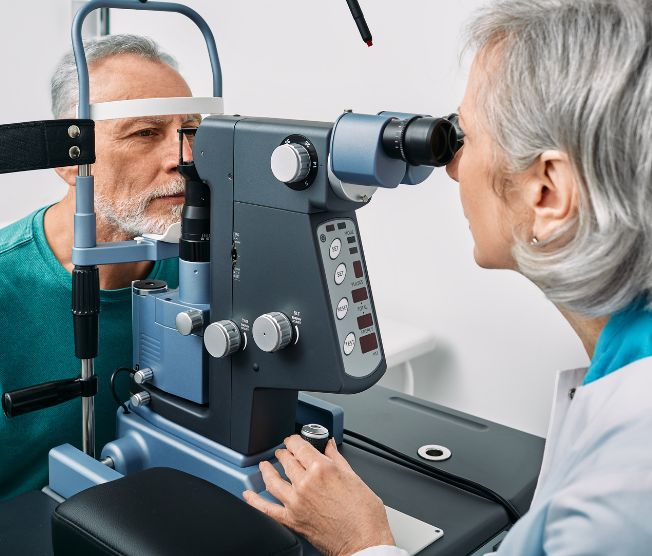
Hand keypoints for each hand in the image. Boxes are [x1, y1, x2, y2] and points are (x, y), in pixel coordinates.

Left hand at [243, 435, 394, 555]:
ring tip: (265, 465)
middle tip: (283, 452)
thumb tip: (330, 446)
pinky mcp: (292, 520)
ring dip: (267, 470)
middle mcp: (306, 483)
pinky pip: (267, 509)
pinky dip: (255, 500)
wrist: (364, 542)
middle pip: (287, 461)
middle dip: (283, 453)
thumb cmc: (364, 514)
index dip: (294, 440)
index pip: (300, 446)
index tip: (293, 440)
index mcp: (322, 469)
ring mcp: (296, 502)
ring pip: (273, 480)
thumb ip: (337, 459)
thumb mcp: (354, 477)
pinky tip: (249, 494)